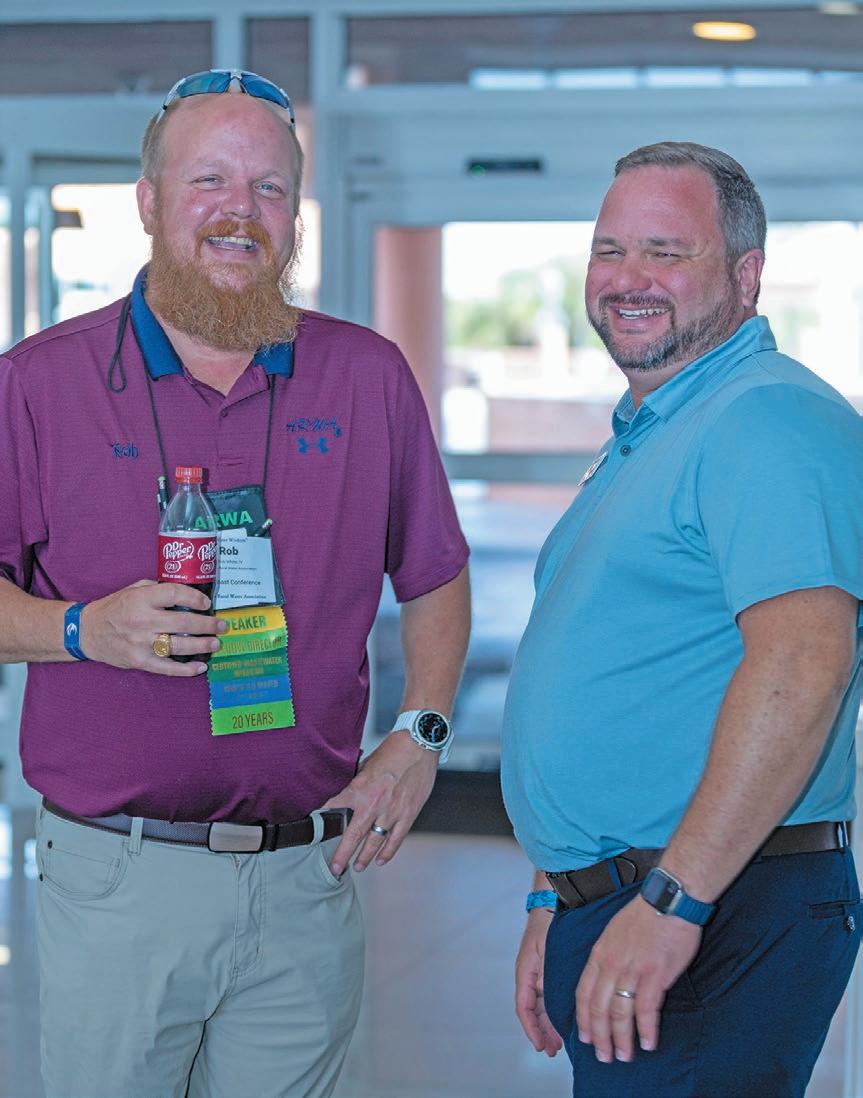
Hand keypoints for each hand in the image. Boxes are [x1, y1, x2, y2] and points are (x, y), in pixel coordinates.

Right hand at [81, 580, 226, 675]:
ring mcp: (141, 643)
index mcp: (141, 599)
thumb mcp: (133, 590)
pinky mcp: (139, 661)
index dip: (195, 598)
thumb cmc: (114, 608)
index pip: (175, 594)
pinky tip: (200, 667)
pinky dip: (186, 670)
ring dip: (202, 645)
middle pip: (183, 622)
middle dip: (207, 624)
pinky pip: (167, 667)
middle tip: (222, 625)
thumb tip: (187, 592)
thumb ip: (158, 589)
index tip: (206, 602)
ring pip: (179, 646)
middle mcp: (142, 621)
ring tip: (215, 643)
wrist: (87, 631)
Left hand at [322, 731, 438, 875]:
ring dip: (365, 857)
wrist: (419, 745)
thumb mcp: (367, 763)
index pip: (334, 805)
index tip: (315, 823)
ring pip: (375, 842)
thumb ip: (358, 781)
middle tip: (335, 868)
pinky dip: (388, 852)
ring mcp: (391, 812)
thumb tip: (349, 791)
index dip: (323, 814)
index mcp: (359, 788)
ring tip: (357, 867)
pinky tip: (381, 861)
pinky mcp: (408, 815)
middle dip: (342, 854)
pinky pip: (395, 839)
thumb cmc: (394, 750)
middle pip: (353, 835)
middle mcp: (373, 804)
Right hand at [515, 908, 562, 1055]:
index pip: (523, 1008)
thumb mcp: (548, 954)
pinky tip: (564, 1019)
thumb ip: (548, 980)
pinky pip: (548, 994)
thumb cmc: (548, 923)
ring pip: (541, 1005)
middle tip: (552, 1051)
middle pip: (532, 1010)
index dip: (532, 1030)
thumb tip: (552, 1008)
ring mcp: (538, 971)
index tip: (540, 1046)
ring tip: (558, 1042)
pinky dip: (553, 1010)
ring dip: (548, 1023)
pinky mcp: (548, 968)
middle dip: (541, 1032)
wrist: (553, 900)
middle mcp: (529, 974)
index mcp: (525, 971)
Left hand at [575, 895, 700, 1063]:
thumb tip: (607, 979)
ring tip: (625, 1055)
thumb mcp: (614, 932)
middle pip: (599, 1009)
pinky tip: (648, 1043)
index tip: (585, 1037)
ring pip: (620, 1013)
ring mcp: (632, 970)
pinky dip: (647, 1030)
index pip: (584, 993)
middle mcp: (611, 964)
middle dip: (600, 1037)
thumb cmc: (644, 913)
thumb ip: (608, 956)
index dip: (583, 1019)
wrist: (668, 899)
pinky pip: (646, 1010)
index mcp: (600, 953)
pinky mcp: (655, 975)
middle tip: (604, 1056)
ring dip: (621, 1039)